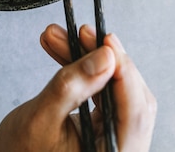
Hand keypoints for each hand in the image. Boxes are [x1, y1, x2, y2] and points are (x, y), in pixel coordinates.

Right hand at [0, 24, 155, 151]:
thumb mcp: (40, 118)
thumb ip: (72, 86)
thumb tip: (105, 57)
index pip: (134, 111)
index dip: (123, 71)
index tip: (106, 41)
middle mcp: (119, 150)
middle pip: (128, 96)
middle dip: (103, 59)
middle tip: (83, 33)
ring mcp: (113, 141)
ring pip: (113, 90)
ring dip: (88, 61)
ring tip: (61, 37)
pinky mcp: (103, 130)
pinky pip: (101, 94)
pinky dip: (84, 72)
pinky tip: (64, 52)